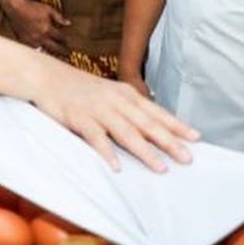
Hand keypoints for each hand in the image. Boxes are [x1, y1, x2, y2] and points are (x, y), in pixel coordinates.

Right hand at [6, 0, 68, 53]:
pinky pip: (34, 48)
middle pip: (54, 48)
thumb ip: (59, 17)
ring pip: (43, 50)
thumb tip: (68, 23)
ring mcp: (32, 40)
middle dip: (61, 50)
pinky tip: (42, 49)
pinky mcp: (24, 41)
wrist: (16, 8)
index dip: (66, 41)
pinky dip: (39, 49)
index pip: (60, 38)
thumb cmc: (32, 7)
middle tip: (66, 53)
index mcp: (47, 29)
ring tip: (55, 54)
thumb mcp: (48, 10)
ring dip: (50, 52)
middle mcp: (40, 37)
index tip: (69, 43)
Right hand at [33, 64, 197, 172]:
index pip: (157, 112)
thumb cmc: (81, 89)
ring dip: (145, 151)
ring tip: (160, 167)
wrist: (47, 76)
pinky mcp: (79, 118)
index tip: (196, 138)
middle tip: (187, 158)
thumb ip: (129, 109)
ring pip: (126, 132)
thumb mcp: (110, 94)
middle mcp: (116, 101)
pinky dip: (107, 152)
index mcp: (126, 95)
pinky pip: (96, 137)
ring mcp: (98, 109)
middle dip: (169, 142)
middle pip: (147, 124)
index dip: (177, 125)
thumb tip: (152, 127)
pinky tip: (117, 166)